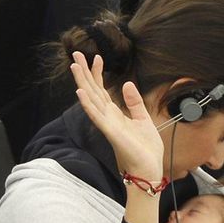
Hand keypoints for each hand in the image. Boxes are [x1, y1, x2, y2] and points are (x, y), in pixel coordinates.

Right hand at [70, 52, 163, 178]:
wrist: (149, 169)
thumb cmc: (146, 149)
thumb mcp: (143, 120)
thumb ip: (134, 102)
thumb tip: (127, 84)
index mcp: (115, 115)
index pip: (102, 90)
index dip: (98, 74)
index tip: (96, 57)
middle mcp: (108, 118)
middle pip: (92, 91)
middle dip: (84, 73)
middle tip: (75, 53)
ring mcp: (107, 125)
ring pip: (91, 100)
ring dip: (82, 83)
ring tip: (74, 67)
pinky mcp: (111, 133)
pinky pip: (97, 117)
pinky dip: (88, 105)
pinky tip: (81, 93)